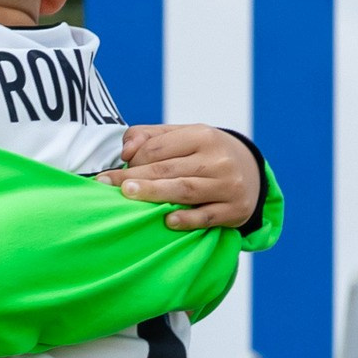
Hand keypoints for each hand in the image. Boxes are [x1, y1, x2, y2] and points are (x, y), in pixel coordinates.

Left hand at [101, 126, 261, 231]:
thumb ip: (150, 137)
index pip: (159, 148)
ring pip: (185, 190)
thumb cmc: (205, 154)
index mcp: (202, 135)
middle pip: (168, 169)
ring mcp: (228, 185)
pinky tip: (168, 221)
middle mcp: (218, 159)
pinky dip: (188, 220)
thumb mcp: (184, 136)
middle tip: (106, 185)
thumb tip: (125, 151)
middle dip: (134, 178)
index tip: (111, 173)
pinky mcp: (235, 210)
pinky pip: (208, 216)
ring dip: (155, 194)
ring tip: (128, 196)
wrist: (252, 172)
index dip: (134, 160)